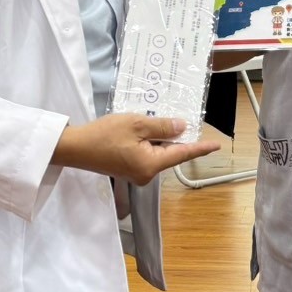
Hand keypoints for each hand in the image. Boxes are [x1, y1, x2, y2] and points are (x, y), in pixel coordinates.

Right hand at [52, 113, 220, 184]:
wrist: (75, 147)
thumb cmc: (104, 135)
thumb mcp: (137, 124)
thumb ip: (163, 127)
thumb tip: (182, 128)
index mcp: (152, 165)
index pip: (183, 154)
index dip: (200, 148)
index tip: (216, 145)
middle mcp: (147, 173)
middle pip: (170, 153)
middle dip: (176, 136)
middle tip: (182, 118)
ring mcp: (136, 173)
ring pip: (158, 152)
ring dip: (160, 137)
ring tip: (158, 118)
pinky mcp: (128, 168)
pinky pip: (147, 153)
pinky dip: (149, 141)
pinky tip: (146, 128)